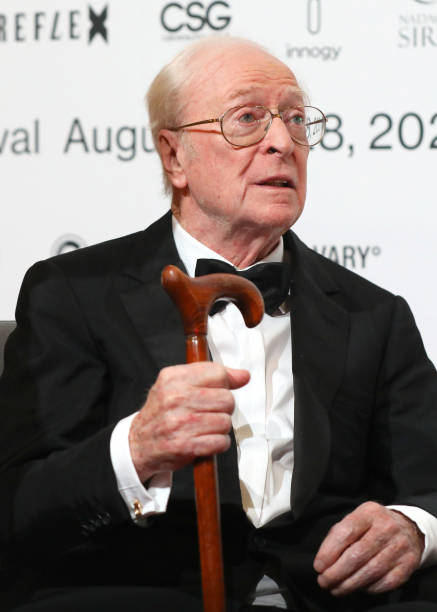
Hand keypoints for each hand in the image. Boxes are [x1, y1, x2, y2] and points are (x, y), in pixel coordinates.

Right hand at [129, 362, 248, 481]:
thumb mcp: (178, 384)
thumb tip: (243, 376)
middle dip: (223, 408)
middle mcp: (175, 398)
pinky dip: (218, 443)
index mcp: (173, 378)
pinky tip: (205, 440)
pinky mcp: (184, 446)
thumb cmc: (162, 412)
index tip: (217, 391)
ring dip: (220, 428)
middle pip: (226, 399)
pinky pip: (220, 442)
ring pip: (225, 421)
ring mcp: (179, 422)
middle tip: (210, 412)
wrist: (138, 443)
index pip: (217, 373)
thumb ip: (211, 376)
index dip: (224, 384)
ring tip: (205, 427)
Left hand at [313, 501, 423, 595]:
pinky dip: (369, 588)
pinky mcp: (408, 564)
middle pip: (357, 555)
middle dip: (336, 573)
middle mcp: (386, 527)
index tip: (318, 566)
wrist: (409, 528)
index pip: (346, 532)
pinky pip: (385, 582)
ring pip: (370, 571)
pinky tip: (358, 588)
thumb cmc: (373, 526)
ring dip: (349, 584)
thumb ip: (339, 535)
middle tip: (324, 582)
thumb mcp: (357, 520)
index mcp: (368, 512)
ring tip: (336, 589)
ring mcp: (399, 546)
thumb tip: (324, 562)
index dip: (329, 552)